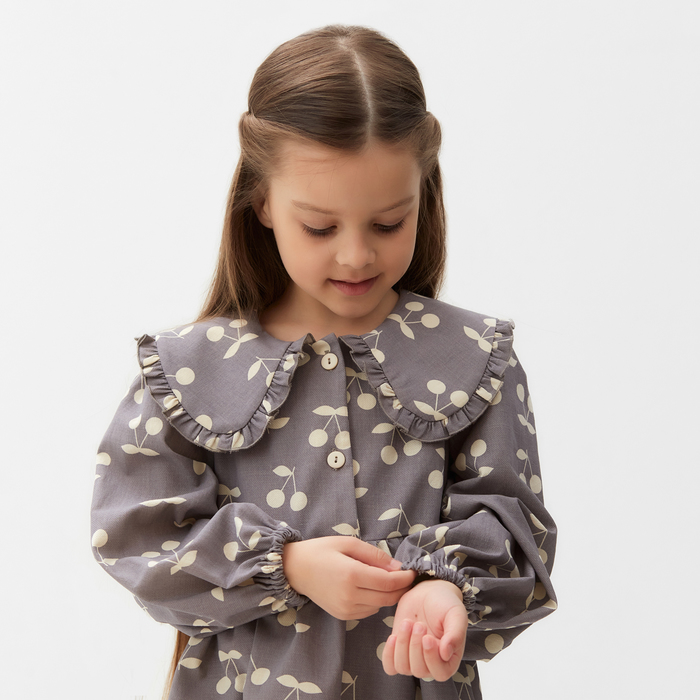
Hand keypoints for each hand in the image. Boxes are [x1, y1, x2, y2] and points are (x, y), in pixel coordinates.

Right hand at [282, 536, 415, 619]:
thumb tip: (397, 567)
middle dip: (401, 588)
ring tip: (387, 580)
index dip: (405, 578)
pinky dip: (375, 601)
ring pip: (380, 606)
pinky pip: (368, 611)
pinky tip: (371, 588)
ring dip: (388, 595)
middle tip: (406, 577)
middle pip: (388, 598)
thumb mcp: (348, 543)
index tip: (412, 571)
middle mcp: (350, 596)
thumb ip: (375, 555)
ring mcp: (345, 609)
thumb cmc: (322, 550)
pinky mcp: (342, 615)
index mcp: (352, 575)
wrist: (295, 569)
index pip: (389, 582)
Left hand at [382, 579, 467, 681]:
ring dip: (402, 645)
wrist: (428, 593)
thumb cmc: (445, 605)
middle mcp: (432, 665)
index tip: (427, 637)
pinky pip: (389, 666)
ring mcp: (413, 659)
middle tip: (419, 624)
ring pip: (403, 667)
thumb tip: (446, 654)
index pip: (441, 674)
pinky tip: (393, 636)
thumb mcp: (456, 615)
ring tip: (408, 623)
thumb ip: (455, 634)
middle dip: (415, 645)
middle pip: (419, 670)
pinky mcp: (399, 651)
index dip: (431, 658)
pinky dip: (388, 654)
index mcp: (450, 660)